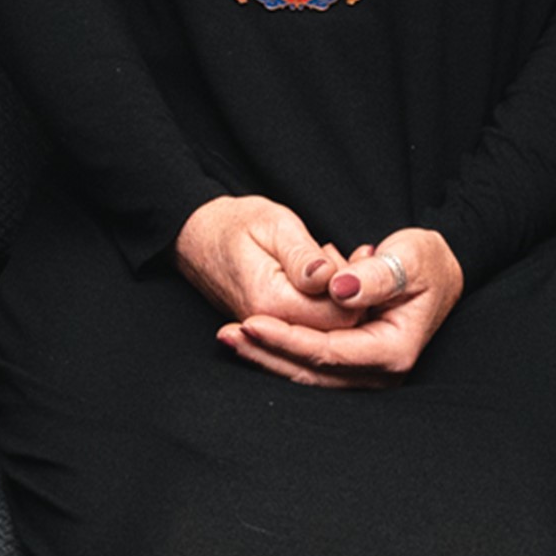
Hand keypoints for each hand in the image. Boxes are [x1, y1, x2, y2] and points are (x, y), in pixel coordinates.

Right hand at [175, 192, 352, 329]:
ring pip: (326, 328)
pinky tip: (323, 273)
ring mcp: (270, 331)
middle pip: (337, 328)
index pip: (339, 316)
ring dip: (338, 297)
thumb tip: (329, 278)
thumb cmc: (235, 224)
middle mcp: (270, 326)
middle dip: (351, 295)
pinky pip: (311, 323)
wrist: (195, 236)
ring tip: (332, 257)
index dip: (358, 290)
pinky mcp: (272, 327)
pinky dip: (325, 299)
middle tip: (349, 254)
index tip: (359, 257)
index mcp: (272, 302)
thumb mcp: (274, 225)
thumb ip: (303, 255)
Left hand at [218, 227, 465, 385]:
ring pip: (307, 375)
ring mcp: (366, 373)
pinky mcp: (353, 364)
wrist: (439, 269)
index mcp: (394, 351)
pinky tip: (250, 339)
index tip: (251, 320)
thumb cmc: (425, 262)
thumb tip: (339, 290)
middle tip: (226, 334)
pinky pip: (311, 365)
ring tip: (228, 337)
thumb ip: (375, 276)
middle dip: (267, 355)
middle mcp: (380, 372)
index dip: (288, 338)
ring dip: (267, 356)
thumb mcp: (408, 259)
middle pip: (312, 373)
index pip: (329, 353)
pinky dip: (280, 352)